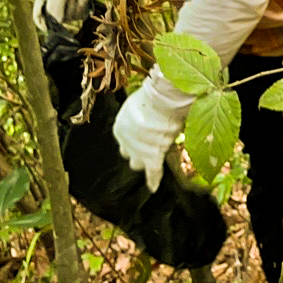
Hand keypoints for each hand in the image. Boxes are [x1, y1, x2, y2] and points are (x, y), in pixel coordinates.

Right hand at [32, 0, 106, 29]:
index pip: (38, 16)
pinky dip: (83, 8)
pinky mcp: (81, 2)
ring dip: (75, 8)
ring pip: (69, 18)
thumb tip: (56, 27)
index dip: (42, 24)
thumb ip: (54, 10)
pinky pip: (79, 15)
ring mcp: (68, 1)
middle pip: (56, 19)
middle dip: (65, 11)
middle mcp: (55, 0)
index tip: (50, 30)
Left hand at [113, 70, 191, 191]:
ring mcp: (139, 151)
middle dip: (137, 151)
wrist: (162, 100)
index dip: (135, 138)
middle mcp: (125, 142)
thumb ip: (140, 110)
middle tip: (148, 146)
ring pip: (139, 163)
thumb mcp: (140, 100)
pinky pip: (153, 172)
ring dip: (145, 161)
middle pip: (130, 152)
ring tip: (153, 158)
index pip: (125, 139)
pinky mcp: (152, 157)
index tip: (143, 134)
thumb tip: (148, 104)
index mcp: (120, 127)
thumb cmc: (152, 94)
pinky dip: (153, 180)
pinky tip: (153, 187)